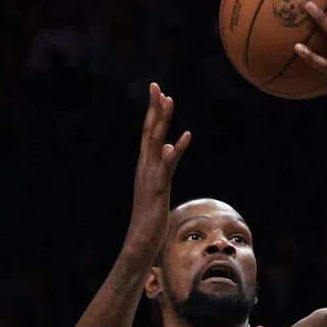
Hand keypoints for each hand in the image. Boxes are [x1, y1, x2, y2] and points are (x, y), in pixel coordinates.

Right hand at [122, 82, 190, 265]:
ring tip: (169, 101)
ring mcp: (150, 176)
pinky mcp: (158, 188)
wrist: (141, 240)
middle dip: (154, 108)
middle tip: (156, 85)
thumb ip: (163, 165)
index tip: (158, 91)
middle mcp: (145, 166)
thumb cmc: (151, 216)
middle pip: (149, 131)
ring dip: (162, 121)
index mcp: (145, 165)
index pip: (148, 133)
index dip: (153, 112)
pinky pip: (168, 166)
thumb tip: (168, 147)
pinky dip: (176, 150)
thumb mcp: (159, 186)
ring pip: (155, 143)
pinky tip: (186, 136)